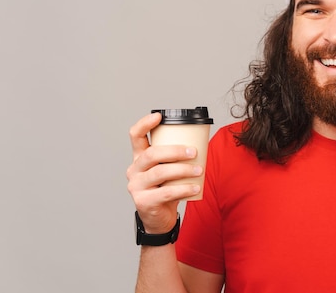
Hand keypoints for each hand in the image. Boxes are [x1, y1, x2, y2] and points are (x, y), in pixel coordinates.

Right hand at [127, 112, 202, 233]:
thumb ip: (175, 157)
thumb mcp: (168, 170)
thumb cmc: (166, 189)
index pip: (135, 136)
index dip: (144, 124)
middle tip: (194, 152)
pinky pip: (166, 193)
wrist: (159, 219)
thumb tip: (201, 141)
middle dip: (174, 150)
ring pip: (160, 172)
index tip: (159, 116)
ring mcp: (136, 186)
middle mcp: (134, 170)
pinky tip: (196, 187)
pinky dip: (184, 189)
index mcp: (139, 158)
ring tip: (199, 170)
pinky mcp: (143, 202)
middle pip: (152, 153)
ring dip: (183, 169)